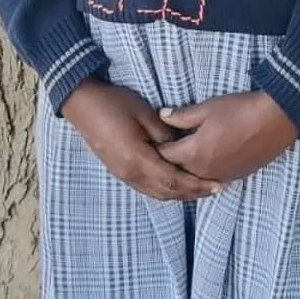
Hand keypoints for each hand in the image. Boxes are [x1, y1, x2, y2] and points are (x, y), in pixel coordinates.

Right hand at [61, 80, 220, 201]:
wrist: (82, 104)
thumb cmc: (114, 104)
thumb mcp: (145, 114)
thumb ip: (166, 134)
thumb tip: (182, 147)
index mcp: (138, 160)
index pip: (174, 180)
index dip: (197, 185)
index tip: (217, 184)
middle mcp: (131, 174)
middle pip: (167, 192)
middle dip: (193, 192)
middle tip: (215, 189)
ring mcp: (123, 174)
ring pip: (157, 193)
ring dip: (179, 194)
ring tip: (200, 189)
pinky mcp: (120, 171)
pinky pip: (147, 188)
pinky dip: (165, 190)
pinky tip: (176, 184)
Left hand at [157, 92, 297, 183]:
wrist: (276, 120)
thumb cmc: (240, 110)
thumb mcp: (207, 108)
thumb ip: (181, 116)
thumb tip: (162, 116)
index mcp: (194, 152)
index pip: (164, 155)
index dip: (155, 148)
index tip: (149, 141)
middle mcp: (204, 170)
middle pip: (176, 171)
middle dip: (167, 162)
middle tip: (160, 151)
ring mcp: (220, 176)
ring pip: (193, 179)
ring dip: (184, 171)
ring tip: (178, 159)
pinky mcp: (234, 177)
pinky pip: (210, 179)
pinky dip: (201, 174)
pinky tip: (201, 163)